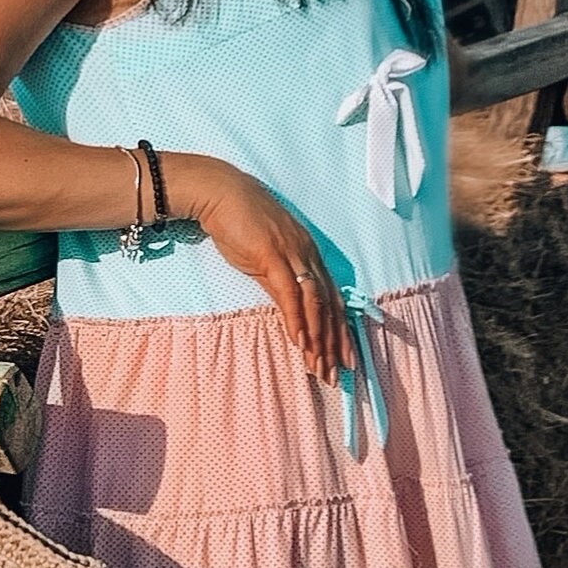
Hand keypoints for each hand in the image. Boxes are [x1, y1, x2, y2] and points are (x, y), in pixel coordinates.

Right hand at [164, 155, 353, 382]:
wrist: (221, 193)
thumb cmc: (240, 224)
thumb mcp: (265, 259)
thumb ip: (279, 284)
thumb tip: (289, 310)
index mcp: (309, 256)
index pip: (332, 300)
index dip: (340, 331)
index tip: (345, 358)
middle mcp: (308, 255)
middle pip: (329, 305)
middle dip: (335, 343)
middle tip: (338, 374)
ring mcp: (293, 254)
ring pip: (314, 303)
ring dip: (319, 338)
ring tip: (320, 366)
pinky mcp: (273, 255)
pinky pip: (290, 293)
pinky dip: (297, 319)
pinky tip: (300, 341)